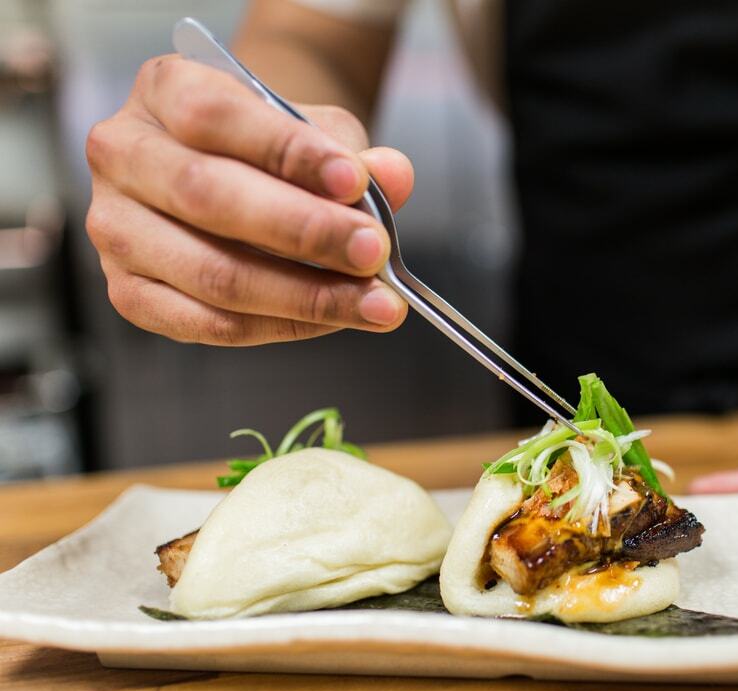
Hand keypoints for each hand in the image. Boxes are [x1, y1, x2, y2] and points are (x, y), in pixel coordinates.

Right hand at [85, 54, 411, 344]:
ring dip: (305, 295)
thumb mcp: (314, 133)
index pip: (215, 116)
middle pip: (207, 197)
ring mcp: (117, 229)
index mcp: (162, 90)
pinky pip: (209, 323)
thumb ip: (351, 153)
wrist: (230, 178)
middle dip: (305, 231)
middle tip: (373, 253)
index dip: (288, 152)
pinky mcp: (129, 292)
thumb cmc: (269, 151)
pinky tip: (335, 320)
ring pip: (212, 273)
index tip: (355, 182)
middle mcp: (124, 155)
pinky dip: (282, 326)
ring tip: (375, 302)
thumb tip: (392, 176)